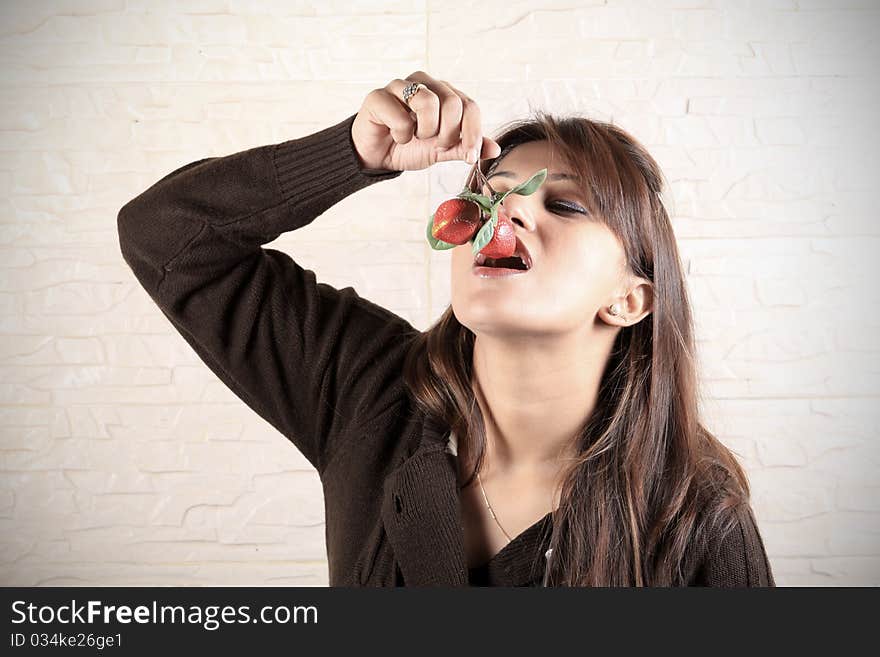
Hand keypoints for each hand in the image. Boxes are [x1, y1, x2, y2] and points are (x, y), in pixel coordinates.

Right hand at [350, 71, 501, 171]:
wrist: (377, 156)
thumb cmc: (410, 147)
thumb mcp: (443, 150)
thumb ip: (465, 146)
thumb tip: (494, 148)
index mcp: (444, 93)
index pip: (470, 106)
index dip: (473, 133)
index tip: (469, 157)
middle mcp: (424, 83)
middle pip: (452, 103)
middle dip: (448, 134)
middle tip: (436, 145)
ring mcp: (400, 86)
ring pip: (428, 103)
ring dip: (425, 131)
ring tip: (415, 137)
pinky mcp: (378, 96)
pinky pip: (400, 116)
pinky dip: (401, 134)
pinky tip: (395, 135)